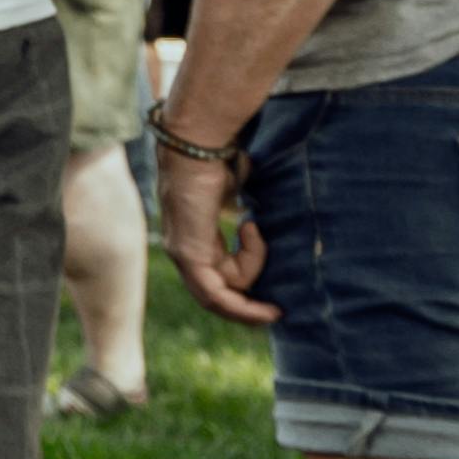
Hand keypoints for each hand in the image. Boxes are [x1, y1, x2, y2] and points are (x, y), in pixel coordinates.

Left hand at [159, 137, 276, 326]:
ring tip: (259, 244)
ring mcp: (182, 253)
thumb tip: (263, 223)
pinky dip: (240, 297)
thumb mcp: (236, 195)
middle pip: (214, 295)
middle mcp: (183, 250)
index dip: (244, 291)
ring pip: (219, 295)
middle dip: (245, 309)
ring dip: (251, 283)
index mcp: (195, 238)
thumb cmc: (219, 160)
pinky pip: (214, 291)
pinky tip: (258, 276)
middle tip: (276, 312)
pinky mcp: (187, 253)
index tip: (273, 299)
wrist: (198, 146)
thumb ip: (247, 218)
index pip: (216, 279)